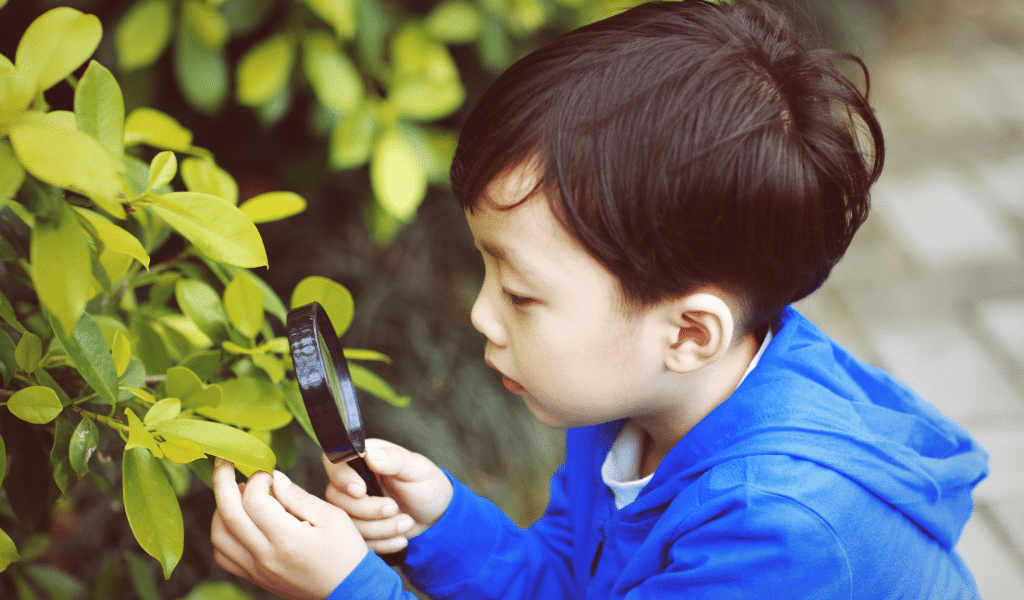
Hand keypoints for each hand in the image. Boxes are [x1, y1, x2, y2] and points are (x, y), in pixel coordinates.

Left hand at [211, 458, 367, 599]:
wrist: (348, 589)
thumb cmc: (345, 553)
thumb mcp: (332, 517)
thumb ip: (298, 497)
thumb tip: (273, 478)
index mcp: (288, 540)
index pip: (254, 501)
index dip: (257, 479)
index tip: (267, 474)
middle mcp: (266, 557)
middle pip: (228, 515)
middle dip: (222, 481)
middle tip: (226, 463)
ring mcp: (257, 570)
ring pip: (219, 536)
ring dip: (220, 508)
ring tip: (236, 493)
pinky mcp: (255, 577)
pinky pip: (223, 556)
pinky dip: (223, 533)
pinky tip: (237, 520)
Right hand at [324, 439, 452, 554]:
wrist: (437, 516)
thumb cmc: (427, 484)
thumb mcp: (417, 469)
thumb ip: (395, 459)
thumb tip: (370, 454)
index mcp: (363, 459)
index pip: (335, 462)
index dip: (342, 478)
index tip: (361, 490)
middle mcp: (352, 482)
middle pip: (336, 498)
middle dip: (368, 509)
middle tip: (394, 508)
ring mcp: (353, 507)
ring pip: (347, 523)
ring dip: (379, 528)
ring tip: (407, 523)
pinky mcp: (359, 529)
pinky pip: (357, 542)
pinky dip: (381, 543)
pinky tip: (401, 539)